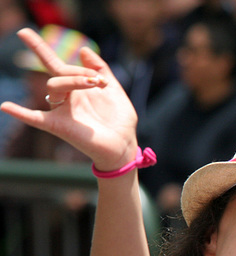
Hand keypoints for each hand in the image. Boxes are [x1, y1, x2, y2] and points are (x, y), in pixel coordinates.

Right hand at [0, 28, 138, 169]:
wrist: (124, 144)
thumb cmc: (119, 120)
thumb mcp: (114, 89)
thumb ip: (101, 69)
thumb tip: (83, 49)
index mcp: (76, 87)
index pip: (55, 64)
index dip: (39, 48)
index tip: (24, 32)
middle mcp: (65, 98)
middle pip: (59, 74)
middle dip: (79, 72)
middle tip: (99, 81)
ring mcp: (61, 112)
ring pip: (54, 87)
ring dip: (73, 80)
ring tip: (93, 83)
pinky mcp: (59, 126)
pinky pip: (35, 119)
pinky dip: (21, 113)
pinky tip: (5, 107)